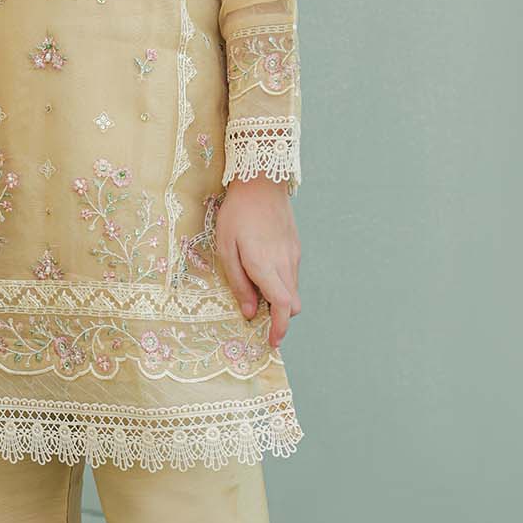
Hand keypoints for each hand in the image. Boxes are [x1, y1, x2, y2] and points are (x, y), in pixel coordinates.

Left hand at [215, 177, 301, 344]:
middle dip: (280, 317)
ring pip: (293, 289)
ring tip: (256, 288)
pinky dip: (281, 282)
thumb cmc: (237, 213)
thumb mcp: (226, 249)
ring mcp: (293, 254)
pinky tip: (263, 269)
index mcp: (266, 265)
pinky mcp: (295, 246)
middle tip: (260, 317)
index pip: (283, 307)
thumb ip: (239, 283)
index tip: (273, 341)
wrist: (261, 181)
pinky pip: (292, 274)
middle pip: (292, 304)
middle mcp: (285, 263)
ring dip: (279, 299)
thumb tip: (250, 313)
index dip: (280, 328)